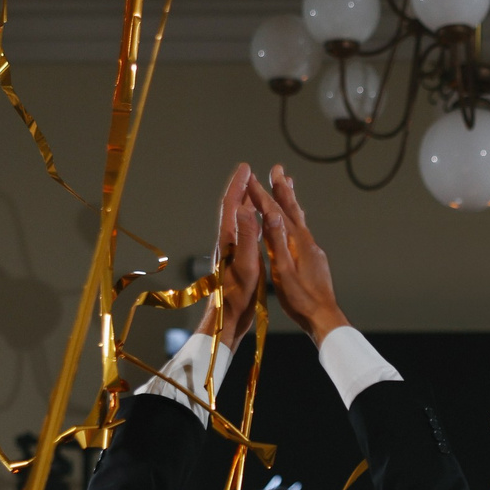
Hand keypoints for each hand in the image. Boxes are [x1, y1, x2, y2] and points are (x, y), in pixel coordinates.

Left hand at [208, 163, 265, 346]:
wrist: (227, 321)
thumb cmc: (236, 297)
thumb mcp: (246, 265)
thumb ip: (246, 237)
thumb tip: (246, 209)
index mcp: (228, 240)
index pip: (232, 205)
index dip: (238, 185)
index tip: (246, 168)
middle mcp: (228, 243)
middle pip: (234, 210)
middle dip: (242, 190)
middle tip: (251, 174)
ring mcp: (233, 253)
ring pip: (241, 223)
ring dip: (248, 206)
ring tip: (257, 193)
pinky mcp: (239, 263)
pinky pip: (247, 236)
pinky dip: (255, 224)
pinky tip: (261, 227)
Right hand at [253, 166, 344, 340]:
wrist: (323, 317)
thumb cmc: (300, 300)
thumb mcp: (284, 271)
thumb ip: (277, 242)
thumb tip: (272, 214)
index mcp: (297, 243)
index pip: (275, 213)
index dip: (262, 195)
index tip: (250, 177)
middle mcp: (307, 242)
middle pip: (292, 210)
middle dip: (282, 189)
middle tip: (277, 169)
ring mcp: (313, 250)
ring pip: (299, 219)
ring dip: (291, 201)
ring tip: (288, 185)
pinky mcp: (314, 259)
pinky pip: (302, 232)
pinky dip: (295, 219)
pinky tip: (295, 224)